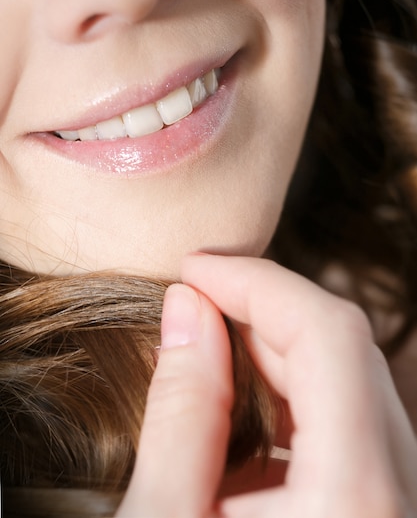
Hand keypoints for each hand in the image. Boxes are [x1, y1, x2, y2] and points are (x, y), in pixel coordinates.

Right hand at [116, 255, 416, 516]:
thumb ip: (182, 411)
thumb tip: (187, 310)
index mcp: (355, 496)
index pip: (329, 334)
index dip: (259, 283)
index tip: (198, 270)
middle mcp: (400, 496)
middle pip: (346, 350)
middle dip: (265, 310)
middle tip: (198, 298)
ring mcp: (397, 502)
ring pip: (353, 384)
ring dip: (278, 351)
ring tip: (210, 346)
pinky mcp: (380, 511)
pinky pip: (352, 428)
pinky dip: (294, 398)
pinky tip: (240, 406)